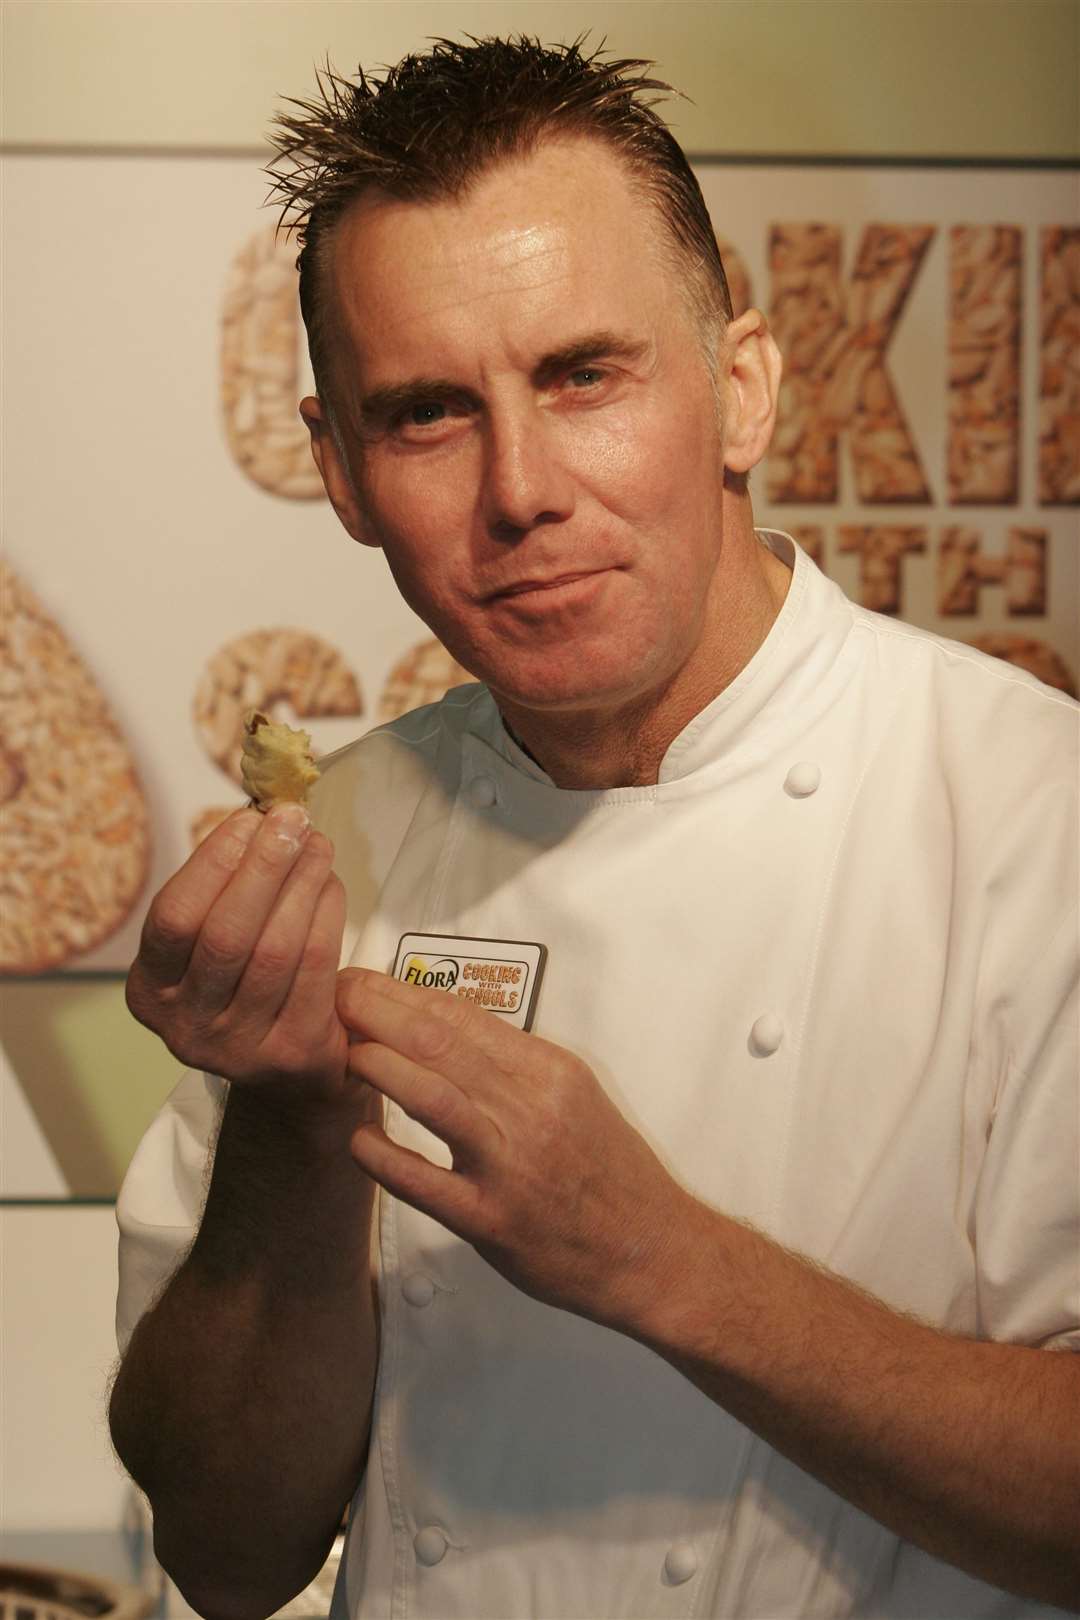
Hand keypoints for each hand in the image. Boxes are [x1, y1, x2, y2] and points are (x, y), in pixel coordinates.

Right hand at [127, 806, 351, 1107]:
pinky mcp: (292, 1052)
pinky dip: (327, 915)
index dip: (212, 863)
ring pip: (274, 949)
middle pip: (225, 933)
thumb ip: (222, 893)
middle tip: (292, 819)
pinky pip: (314, 968)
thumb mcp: (211, 949)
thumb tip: (261, 818)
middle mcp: (185, 1027)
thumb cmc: (247, 988)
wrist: (290, 1076)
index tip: (248, 819)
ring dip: (301, 884)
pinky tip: (332, 884)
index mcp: (150, 992)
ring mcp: (239, 1047)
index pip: (173, 919)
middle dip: (263, 866)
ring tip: (319, 845)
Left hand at [335, 968, 687, 1328]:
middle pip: (441, 1042)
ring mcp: (511, 1165)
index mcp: (549, 1070)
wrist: (651, 1251)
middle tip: (336, 996)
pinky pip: (426, 1183)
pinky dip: (384, 1157)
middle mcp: (532, 1108)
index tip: (364, 981)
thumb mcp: (574, 1096)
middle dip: (378, 1011)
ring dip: (380, 1067)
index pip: (464, 1015)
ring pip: (433, 1098)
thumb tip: (441, 1027)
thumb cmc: (606, 1171)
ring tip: (342, 1051)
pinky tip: (356, 1139)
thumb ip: (513, 1063)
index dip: (404, 992)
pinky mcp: (492, 1221)